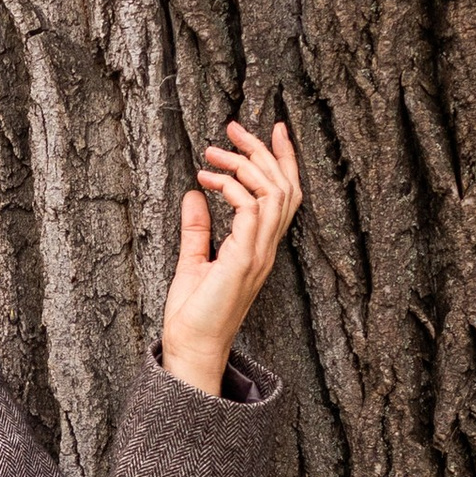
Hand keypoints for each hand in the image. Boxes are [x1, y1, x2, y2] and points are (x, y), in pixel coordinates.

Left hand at [160, 117, 299, 396]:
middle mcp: (266, 248)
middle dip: (262, 150)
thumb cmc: (193, 315)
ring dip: (245, 165)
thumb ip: (197, 230)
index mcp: (259, 247)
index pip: (284, 195)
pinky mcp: (244, 260)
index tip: (270, 129)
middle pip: (284, 186)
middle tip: (233, 128)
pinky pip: (251, 211)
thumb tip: (193, 196)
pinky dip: (233, 188)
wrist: (191, 349)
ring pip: (274, 193)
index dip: (282, 159)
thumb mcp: (193, 261)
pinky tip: (209, 182)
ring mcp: (258, 254)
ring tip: (213, 152)